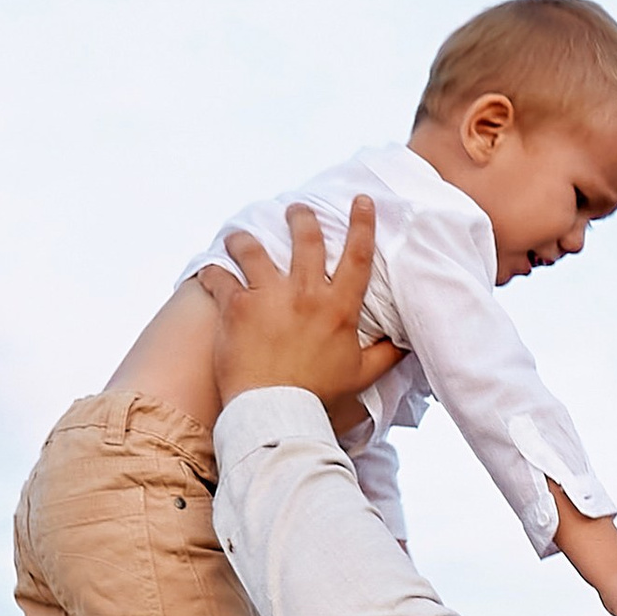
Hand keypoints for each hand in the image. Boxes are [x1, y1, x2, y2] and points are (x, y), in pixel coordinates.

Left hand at [197, 202, 385, 413]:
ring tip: (239, 236)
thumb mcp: (360, 377)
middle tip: (296, 209)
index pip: (357, 256)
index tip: (360, 201)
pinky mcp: (236, 307)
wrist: (276, 414)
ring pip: (253, 248)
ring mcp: (268, 297)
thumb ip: (384, 356)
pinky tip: (210, 272)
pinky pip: (219, 277)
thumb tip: (406, 345)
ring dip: (244, 238)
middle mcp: (305, 294)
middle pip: (305, 238)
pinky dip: (213, 273)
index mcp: (339, 308)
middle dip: (300, 217)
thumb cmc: (319, 399)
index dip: (362, 224)